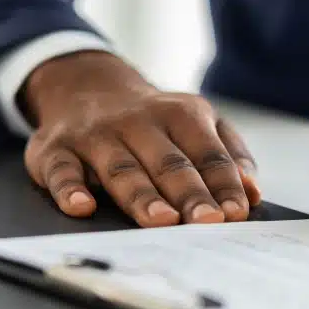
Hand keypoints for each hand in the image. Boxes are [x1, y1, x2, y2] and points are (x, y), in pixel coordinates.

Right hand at [21, 51, 259, 226]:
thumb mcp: (197, 122)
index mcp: (181, 114)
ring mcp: (95, 135)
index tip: (236, 212)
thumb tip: (252, 191)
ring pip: (121, 168)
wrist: (85, 86)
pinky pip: (61, 170)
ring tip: (162, 221)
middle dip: (189, 193)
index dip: (223, 183)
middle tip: (206, 222)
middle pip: (168, 162)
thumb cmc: (153, 121)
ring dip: (142, 195)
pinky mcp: (55, 149)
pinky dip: (69, 189)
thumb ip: (229, 153)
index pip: (207, 153)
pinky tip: (82, 207)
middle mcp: (137, 121)